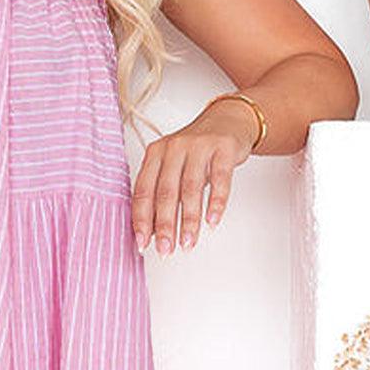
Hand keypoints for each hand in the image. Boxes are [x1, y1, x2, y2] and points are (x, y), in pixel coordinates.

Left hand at [130, 99, 258, 255]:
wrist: (228, 120)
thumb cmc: (196, 149)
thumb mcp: (172, 164)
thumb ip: (161, 191)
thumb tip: (152, 230)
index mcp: (155, 153)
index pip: (143, 190)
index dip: (141, 218)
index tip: (142, 243)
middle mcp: (174, 148)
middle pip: (166, 192)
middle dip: (164, 225)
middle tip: (165, 249)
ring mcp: (199, 146)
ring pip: (191, 188)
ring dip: (189, 220)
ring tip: (188, 243)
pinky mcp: (223, 148)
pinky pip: (219, 179)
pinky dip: (216, 203)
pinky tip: (212, 221)